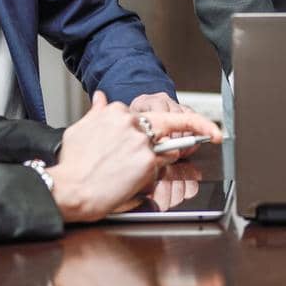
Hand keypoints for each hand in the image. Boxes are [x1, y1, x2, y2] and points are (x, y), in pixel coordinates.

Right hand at [49, 91, 221, 220]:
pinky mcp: (149, 160)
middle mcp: (131, 122)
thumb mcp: (80, 129)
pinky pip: (164, 162)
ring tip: (133, 168)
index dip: (150, 126)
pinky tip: (137, 176)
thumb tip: (101, 97)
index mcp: (116, 112)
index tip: (171, 126)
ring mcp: (142, 140)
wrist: (71, 188)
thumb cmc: (73, 164)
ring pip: (166, 144)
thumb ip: (96, 111)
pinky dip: (157, 170)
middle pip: (163, 124)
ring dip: (161, 155)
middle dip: (184, 128)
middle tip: (213, 133)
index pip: (142, 114)